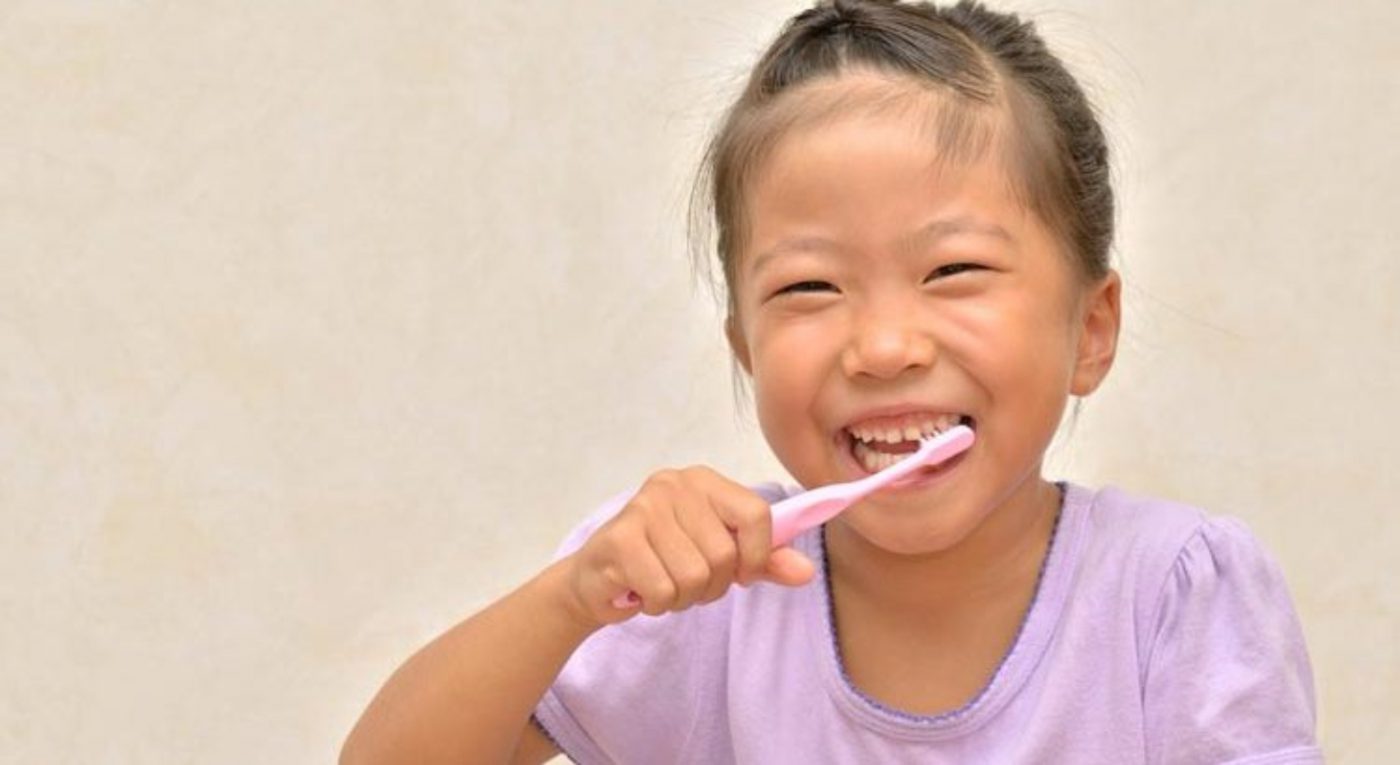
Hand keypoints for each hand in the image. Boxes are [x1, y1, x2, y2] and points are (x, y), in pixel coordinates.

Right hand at [561, 466, 815, 628]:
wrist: (596, 580)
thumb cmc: (662, 563)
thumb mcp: (719, 558)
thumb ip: (763, 561)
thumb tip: (805, 572)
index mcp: (705, 481)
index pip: (757, 515)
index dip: (755, 556)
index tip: (740, 574)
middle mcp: (675, 484)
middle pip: (725, 554)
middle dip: (710, 586)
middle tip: (685, 582)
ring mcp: (645, 508)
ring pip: (695, 576)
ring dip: (681, 597)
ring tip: (662, 584)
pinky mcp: (620, 538)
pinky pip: (663, 589)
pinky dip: (656, 603)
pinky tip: (640, 590)